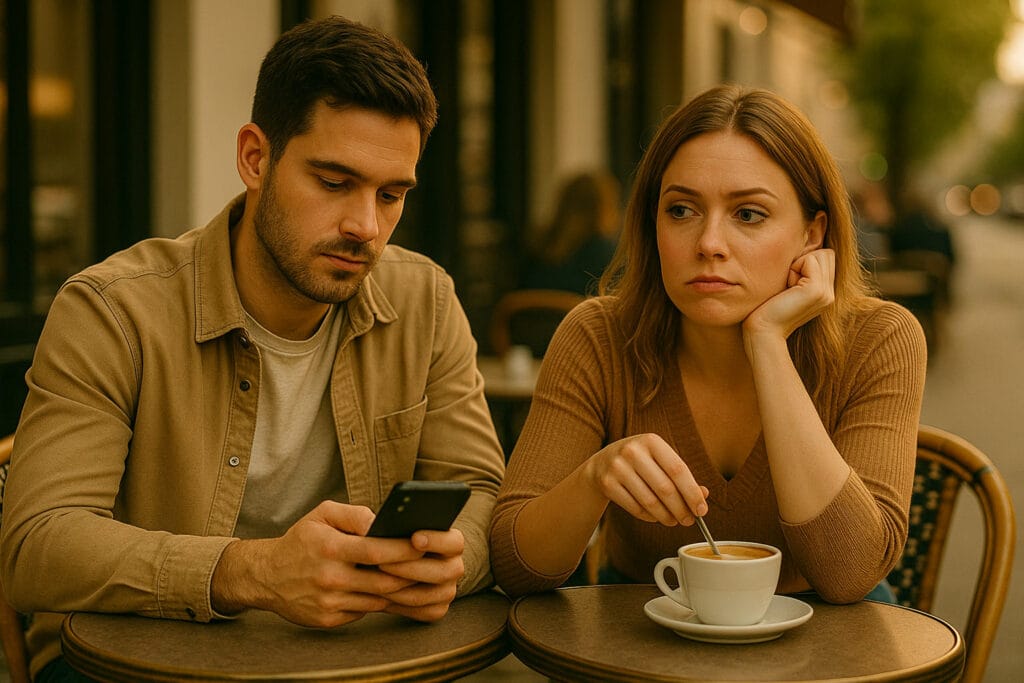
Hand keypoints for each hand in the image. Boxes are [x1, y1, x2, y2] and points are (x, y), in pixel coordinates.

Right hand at [212, 501, 428, 627]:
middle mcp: (329, 578)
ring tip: (416, 578)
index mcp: (329, 548)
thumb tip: (383, 522)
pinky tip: (390, 591)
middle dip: (410, 574)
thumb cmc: (301, 540)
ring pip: (378, 600)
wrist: (266, 576)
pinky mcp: (328, 619)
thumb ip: (354, 514)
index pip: (376, 551)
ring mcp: (329, 602)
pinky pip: (364, 612)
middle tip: (429, 565)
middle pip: (383, 581)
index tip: (423, 544)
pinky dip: (379, 602)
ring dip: (399, 590)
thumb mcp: (322, 515)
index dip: (404, 550)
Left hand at [377, 528, 464, 621]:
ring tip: (373, 579)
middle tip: (381, 563)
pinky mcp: (436, 610)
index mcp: (452, 544)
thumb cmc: (395, 540)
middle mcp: (454, 568)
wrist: (394, 566)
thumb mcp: (398, 527)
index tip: (414, 538)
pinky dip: (397, 604)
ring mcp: (447, 591)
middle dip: (408, 568)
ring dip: (397, 588)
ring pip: (425, 595)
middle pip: (441, 572)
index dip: (436, 540)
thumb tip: (379, 527)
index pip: (454, 542)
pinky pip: (419, 611)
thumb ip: (397, 524)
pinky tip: (378, 594)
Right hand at [582, 433, 708, 525]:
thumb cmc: (640, 462)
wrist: (602, 463)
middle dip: (681, 509)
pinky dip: (650, 517)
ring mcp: (617, 467)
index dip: (692, 492)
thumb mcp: (659, 460)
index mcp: (651, 441)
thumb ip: (682, 476)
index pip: (678, 470)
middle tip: (689, 521)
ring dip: (666, 516)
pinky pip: (635, 508)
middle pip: (665, 489)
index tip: (701, 510)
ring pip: (650, 502)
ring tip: (674, 521)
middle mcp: (632, 451)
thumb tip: (703, 495)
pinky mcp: (607, 484)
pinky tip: (656, 517)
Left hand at [744, 248, 835, 341]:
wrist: (763, 331)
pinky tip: (786, 289)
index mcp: (826, 293)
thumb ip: (803, 272)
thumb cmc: (767, 309)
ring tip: (788, 288)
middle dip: (803, 262)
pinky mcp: (816, 290)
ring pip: (819, 254)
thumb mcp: (790, 287)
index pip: (826, 256)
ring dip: (798, 265)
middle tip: (788, 285)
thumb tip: (804, 244)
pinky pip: (809, 260)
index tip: (789, 285)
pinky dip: (794, 269)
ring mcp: (826, 293)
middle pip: (825, 253)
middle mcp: (831, 294)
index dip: (804, 263)